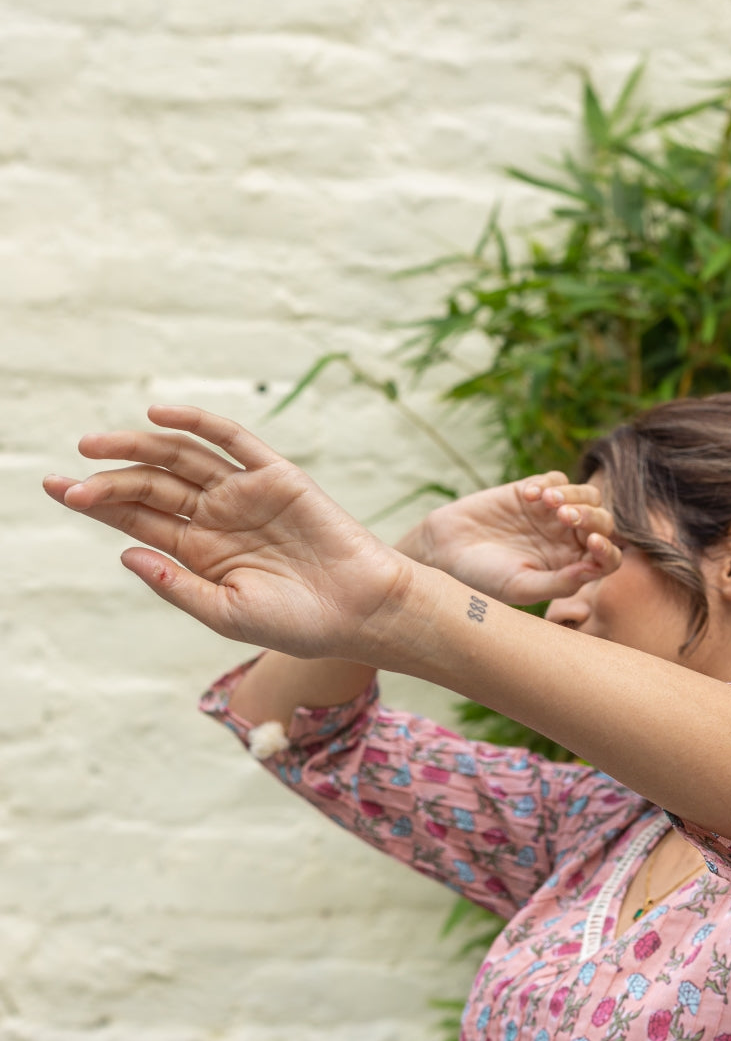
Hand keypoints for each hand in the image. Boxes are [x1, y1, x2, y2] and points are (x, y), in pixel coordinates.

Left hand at [43, 406, 410, 660]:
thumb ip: (178, 585)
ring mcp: (245, 493)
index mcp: (201, 552)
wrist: (361, 610)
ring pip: (181, 458)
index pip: (139, 518)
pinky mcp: (276, 476)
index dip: (98, 502)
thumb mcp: (227, 614)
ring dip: (137, 445)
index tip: (58, 489)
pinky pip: (232, 440)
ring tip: (94, 444)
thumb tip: (125, 553)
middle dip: (107, 478)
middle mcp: (217, 517)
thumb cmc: (300, 623)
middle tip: (69, 477)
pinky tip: (158, 416)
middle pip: (151, 484)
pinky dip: (197, 424)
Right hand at [403, 472, 620, 603]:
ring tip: (549, 504)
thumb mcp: (521, 588)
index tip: (593, 545)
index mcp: (571, 567)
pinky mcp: (533, 492)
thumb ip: (558, 583)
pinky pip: (556, 478)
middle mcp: (567, 540)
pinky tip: (527, 496)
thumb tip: (593, 570)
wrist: (445, 551)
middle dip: (590, 517)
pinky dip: (548, 483)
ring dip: (574, 496)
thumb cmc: (483, 578)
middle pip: (602, 521)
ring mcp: (552, 514)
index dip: (608, 551)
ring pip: (587, 495)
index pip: (607, 558)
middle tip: (566, 519)